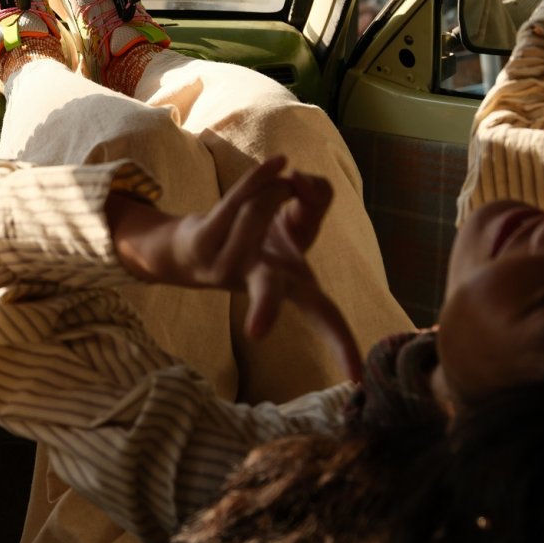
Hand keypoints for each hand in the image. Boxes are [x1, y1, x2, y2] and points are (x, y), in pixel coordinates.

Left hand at [116, 157, 362, 380]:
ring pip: (259, 212)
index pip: (324, 318)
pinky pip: (237, 201)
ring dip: (276, 189)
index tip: (355, 379)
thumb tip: (304, 182)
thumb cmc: (255, 238)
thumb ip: (316, 199)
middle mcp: (258, 281)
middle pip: (268, 291)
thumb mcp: (297, 221)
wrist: (188, 247)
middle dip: (264, 308)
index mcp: (291, 287)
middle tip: (256, 333)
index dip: (343, 344)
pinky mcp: (203, 239)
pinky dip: (260, 178)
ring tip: (283, 183)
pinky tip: (282, 164)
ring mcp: (226, 264)